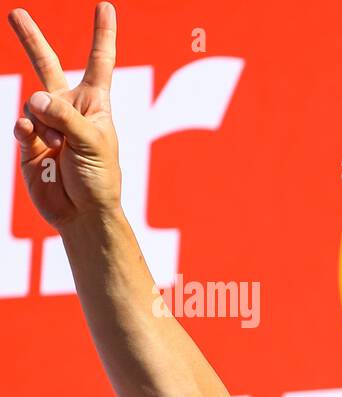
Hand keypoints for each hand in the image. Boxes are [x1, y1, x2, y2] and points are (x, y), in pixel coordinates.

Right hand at [8, 3, 121, 230]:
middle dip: (30, 39)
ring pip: (32, 104)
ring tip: (58, 146)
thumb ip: (65, 116)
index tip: (105, 6)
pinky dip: (26, 130)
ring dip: (43, 122)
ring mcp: (46, 123)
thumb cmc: (98, 179)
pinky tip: (35, 140)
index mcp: (95, 104)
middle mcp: (68, 108)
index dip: (102, 34)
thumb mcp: (93, 143)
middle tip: (16, 13)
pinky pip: (20, 124)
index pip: (99, 62)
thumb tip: (34, 98)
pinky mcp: (28, 140)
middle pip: (46, 65)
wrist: (81, 212)